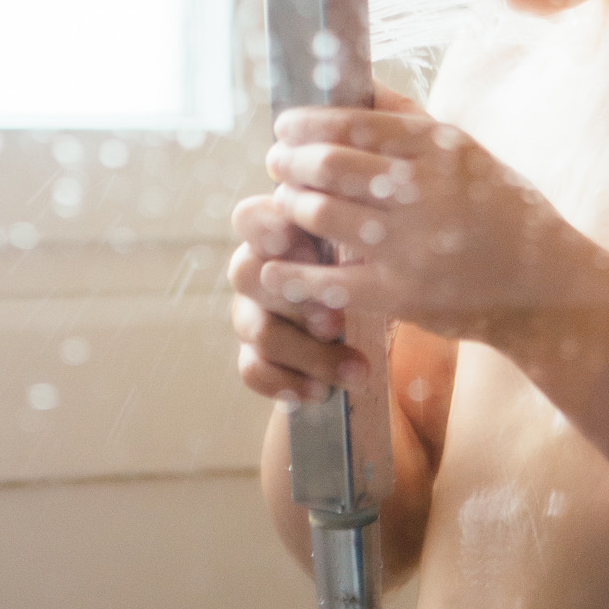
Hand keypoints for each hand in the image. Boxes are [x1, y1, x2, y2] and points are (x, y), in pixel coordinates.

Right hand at [227, 193, 372, 403]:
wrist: (360, 328)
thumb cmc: (364, 272)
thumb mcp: (361, 251)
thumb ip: (350, 246)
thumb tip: (356, 251)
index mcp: (279, 231)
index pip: (249, 217)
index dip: (266, 228)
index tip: (301, 244)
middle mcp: (255, 269)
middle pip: (244, 274)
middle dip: (293, 298)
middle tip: (337, 322)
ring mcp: (249, 313)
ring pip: (260, 330)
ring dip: (310, 353)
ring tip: (356, 370)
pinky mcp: (252, 354)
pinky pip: (253, 369)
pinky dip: (290, 384)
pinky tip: (323, 391)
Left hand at [253, 83, 600, 339]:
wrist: (542, 286)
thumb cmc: (501, 208)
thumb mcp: (468, 152)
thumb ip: (412, 120)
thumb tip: (357, 86)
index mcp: (440, 148)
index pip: (355, 122)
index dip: (308, 122)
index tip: (285, 126)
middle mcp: (424, 192)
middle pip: (327, 165)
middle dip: (290, 160)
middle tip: (278, 161)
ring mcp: (411, 247)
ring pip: (322, 215)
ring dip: (291, 205)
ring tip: (288, 201)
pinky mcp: (401, 296)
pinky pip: (329, 282)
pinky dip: (292, 274)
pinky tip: (274, 267)